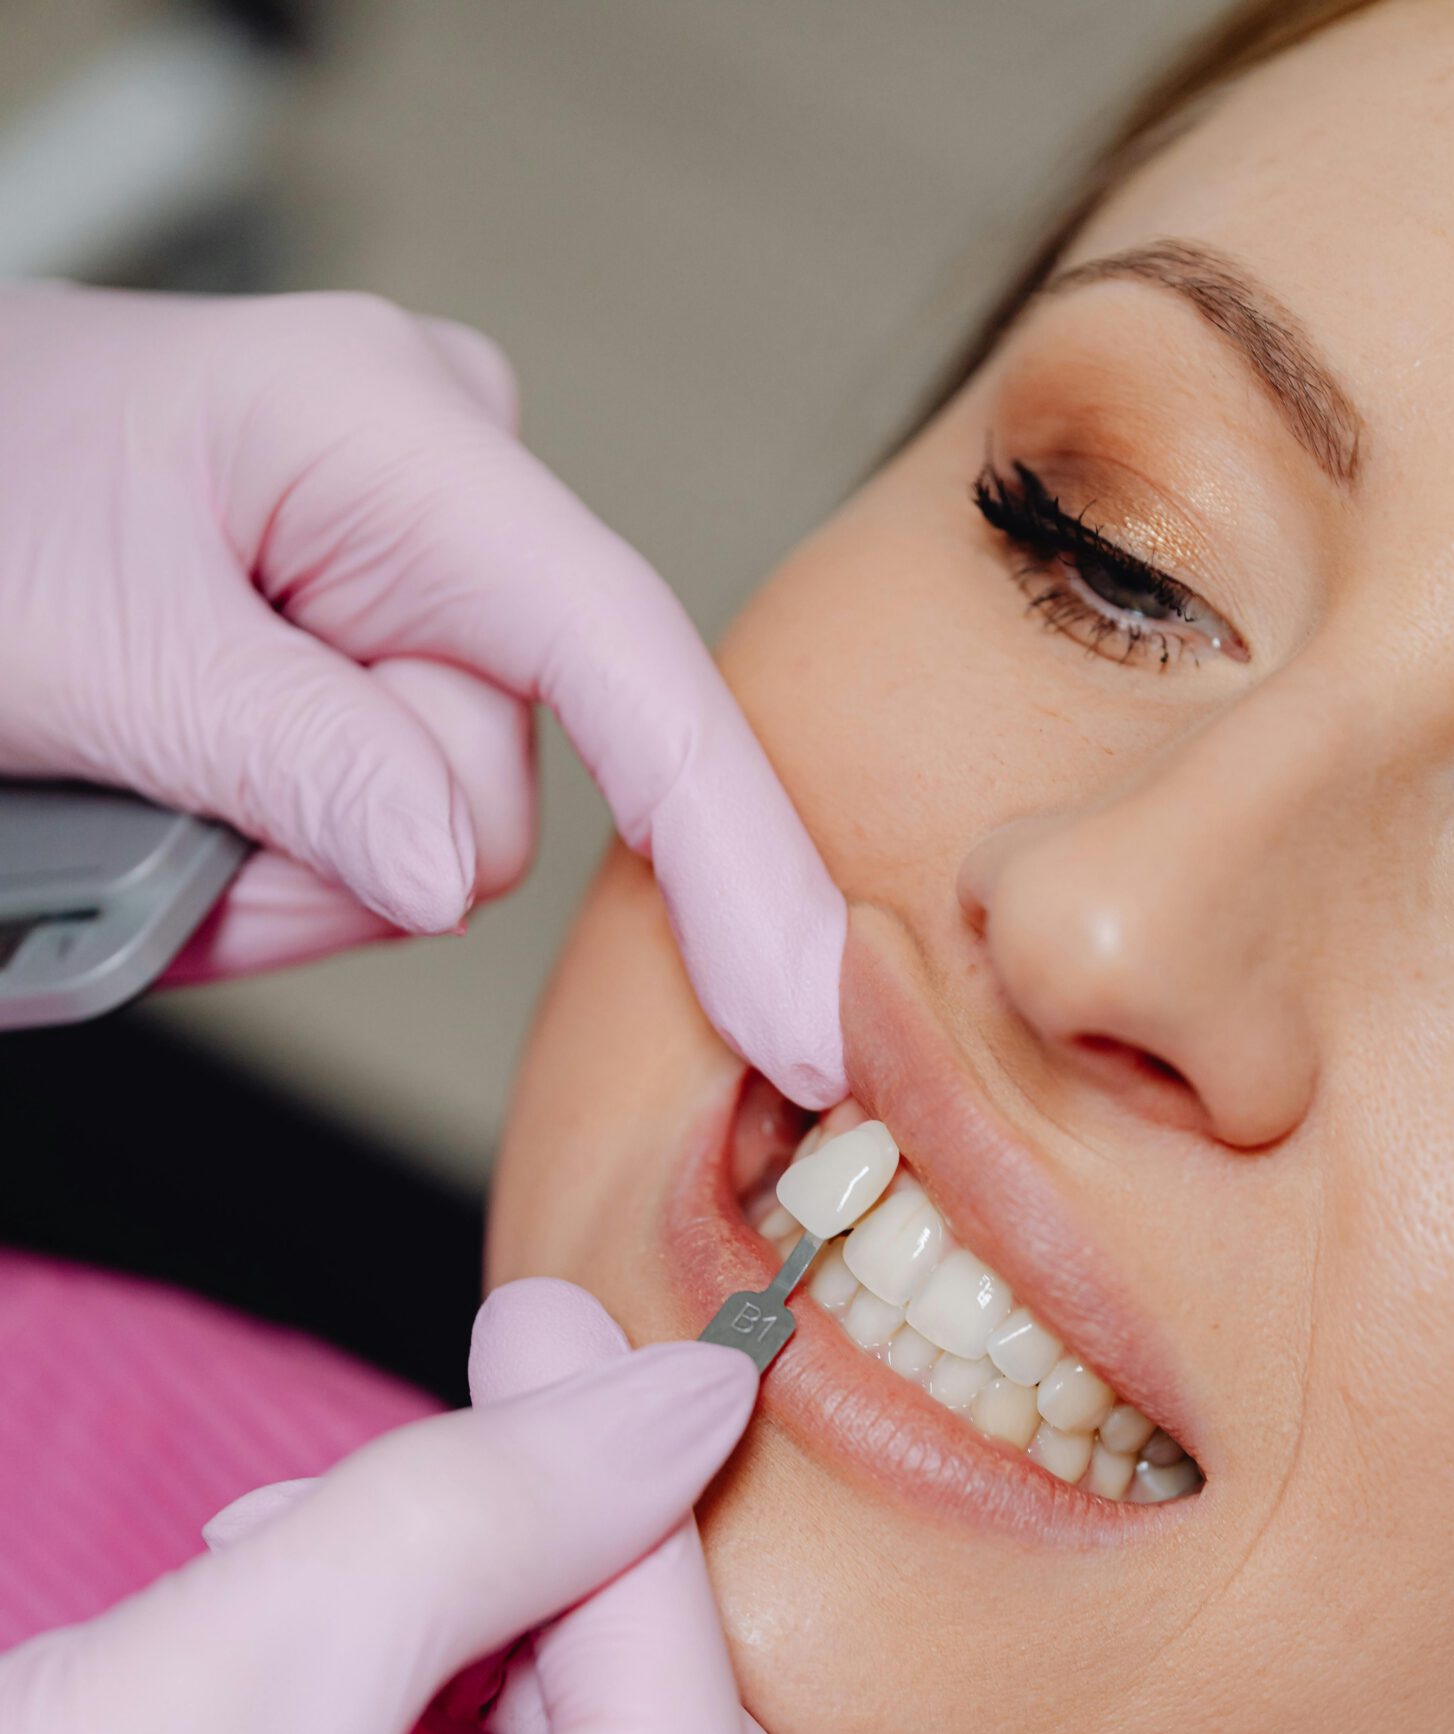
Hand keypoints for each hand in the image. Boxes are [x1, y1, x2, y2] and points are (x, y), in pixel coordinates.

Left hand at [0, 283, 844, 1105]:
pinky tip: (170, 792)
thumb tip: (452, 869)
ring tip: (134, 785)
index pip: (625, 665)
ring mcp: (411, 578)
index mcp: (396, 436)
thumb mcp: (95, 646)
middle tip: (151, 799)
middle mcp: (441, 495)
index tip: (797, 1016)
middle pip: (490, 793)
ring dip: (274, 870)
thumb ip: (296, 758)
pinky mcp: (374, 655)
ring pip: (427, 836)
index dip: (726, 852)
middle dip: (326, 853)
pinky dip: (265, 860)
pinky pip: (376, 827)